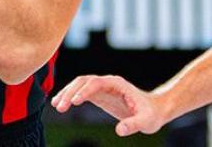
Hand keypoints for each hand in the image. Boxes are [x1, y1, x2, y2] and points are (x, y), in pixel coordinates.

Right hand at [51, 75, 165, 136]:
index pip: (96, 83)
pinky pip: (81, 92)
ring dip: (67, 93)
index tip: (74, 102)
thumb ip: (133, 125)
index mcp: (118, 84)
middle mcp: (108, 82)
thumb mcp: (146, 121)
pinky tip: (60, 104)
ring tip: (57, 106)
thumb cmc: (151, 114)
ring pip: (80, 85)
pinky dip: (69, 96)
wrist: (154, 110)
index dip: (84, 91)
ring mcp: (102, 87)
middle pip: (84, 81)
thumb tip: (119, 130)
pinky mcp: (99, 95)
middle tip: (60, 107)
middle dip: (71, 92)